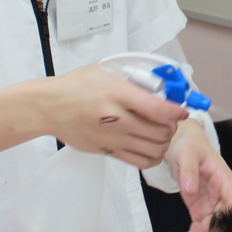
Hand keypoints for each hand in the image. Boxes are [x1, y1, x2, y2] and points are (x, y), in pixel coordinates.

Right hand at [43, 63, 187, 169]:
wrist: (50, 107)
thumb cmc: (77, 86)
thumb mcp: (104, 69)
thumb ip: (132, 76)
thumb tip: (160, 83)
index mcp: (117, 93)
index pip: (157, 108)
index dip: (176, 111)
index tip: (181, 110)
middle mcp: (116, 118)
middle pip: (161, 131)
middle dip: (172, 126)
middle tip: (170, 120)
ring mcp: (112, 137)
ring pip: (155, 148)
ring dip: (165, 141)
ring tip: (161, 133)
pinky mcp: (108, 151)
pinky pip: (140, 162)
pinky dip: (153, 157)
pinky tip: (151, 147)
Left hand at [161, 119, 231, 231]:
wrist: (186, 147)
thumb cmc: (191, 147)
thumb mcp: (188, 154)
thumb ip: (190, 171)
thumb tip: (190, 191)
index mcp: (226, 182)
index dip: (223, 220)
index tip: (203, 229)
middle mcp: (223, 198)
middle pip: (219, 224)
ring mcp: (212, 206)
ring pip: (208, 231)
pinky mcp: (201, 211)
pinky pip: (198, 229)